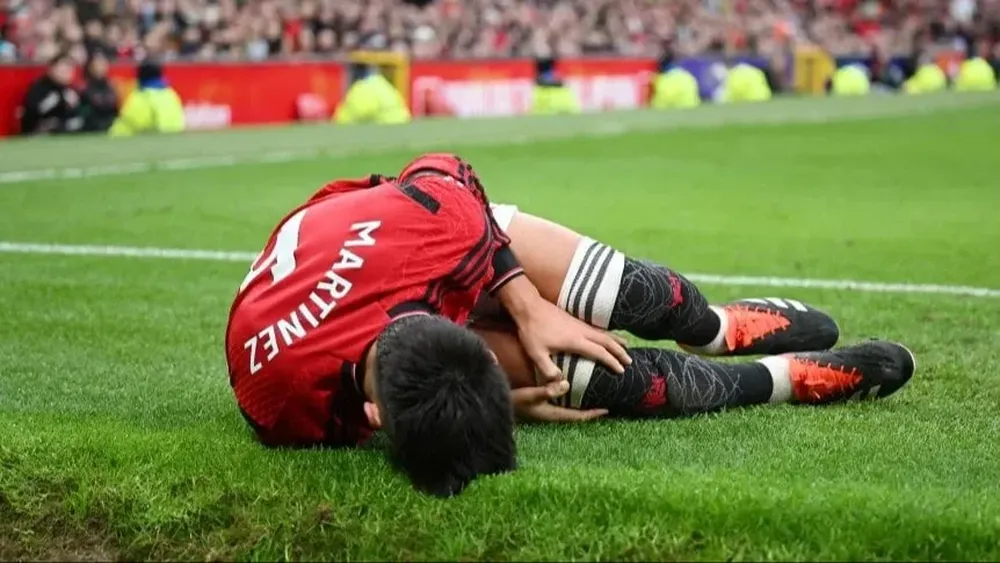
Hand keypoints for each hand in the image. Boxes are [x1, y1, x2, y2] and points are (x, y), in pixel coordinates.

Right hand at [512, 380, 607, 422]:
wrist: (496, 403)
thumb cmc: (513, 401)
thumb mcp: (529, 395)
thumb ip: (546, 391)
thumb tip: (567, 385)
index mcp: (552, 414)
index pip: (578, 416)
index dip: (593, 414)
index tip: (607, 409)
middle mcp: (552, 413)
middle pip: (576, 413)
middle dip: (589, 408)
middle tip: (603, 399)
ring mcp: (546, 410)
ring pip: (569, 407)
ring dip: (580, 402)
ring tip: (592, 392)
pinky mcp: (541, 405)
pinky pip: (561, 402)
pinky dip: (570, 397)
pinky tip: (571, 388)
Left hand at [514, 298, 631, 381]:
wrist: (529, 307)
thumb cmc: (532, 331)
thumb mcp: (536, 354)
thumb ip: (548, 370)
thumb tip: (562, 383)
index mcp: (575, 340)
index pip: (599, 352)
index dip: (612, 361)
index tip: (621, 370)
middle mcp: (582, 331)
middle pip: (607, 341)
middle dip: (620, 351)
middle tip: (630, 360)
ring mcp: (580, 324)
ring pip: (604, 332)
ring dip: (616, 340)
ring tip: (626, 346)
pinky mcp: (576, 320)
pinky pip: (597, 328)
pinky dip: (607, 333)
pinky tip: (607, 336)